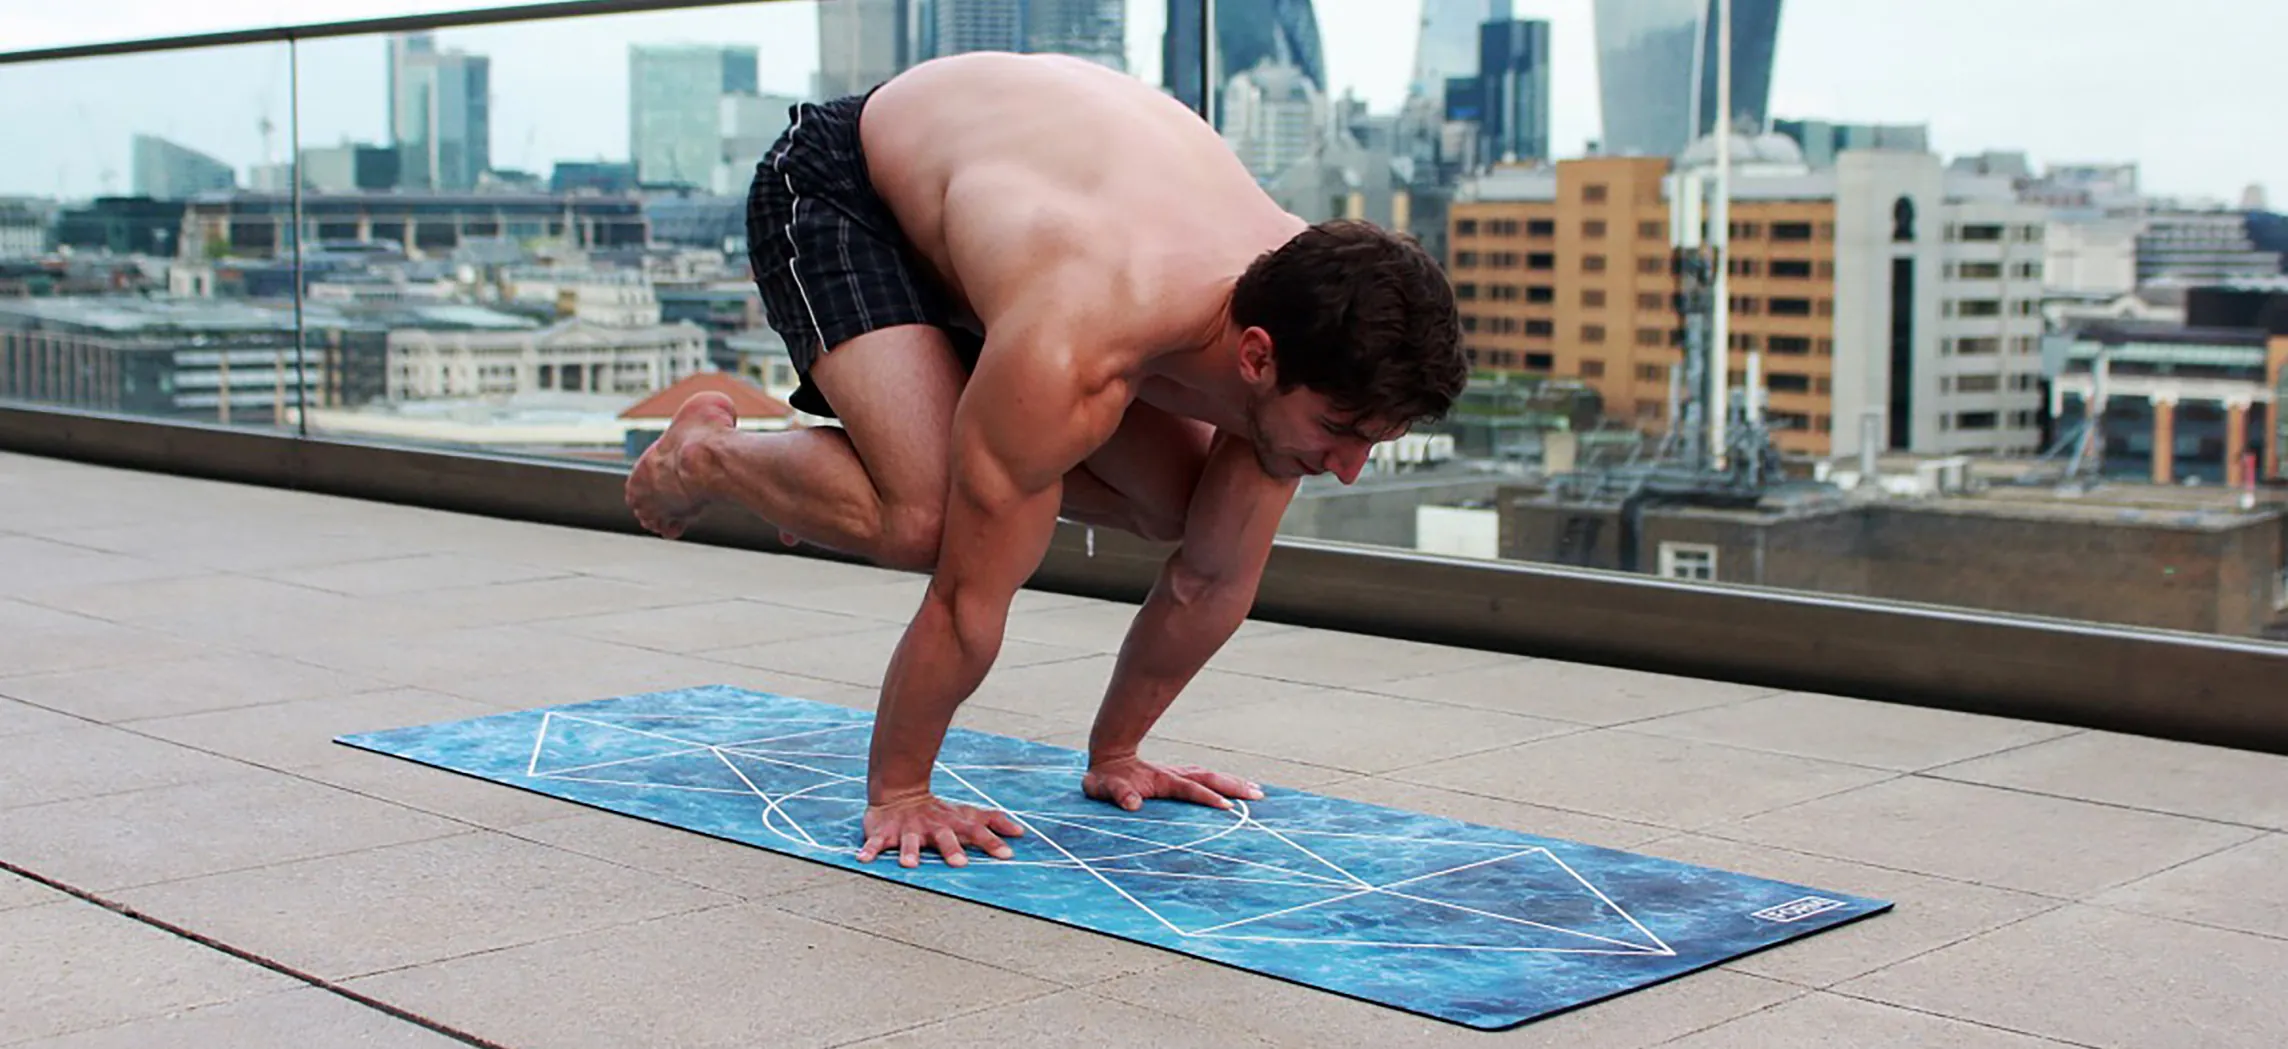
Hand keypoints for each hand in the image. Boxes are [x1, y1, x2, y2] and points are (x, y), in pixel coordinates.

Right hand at [856, 791, 1025, 868]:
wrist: (900, 792)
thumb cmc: (938, 811)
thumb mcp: (966, 814)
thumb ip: (992, 822)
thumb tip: (1020, 832)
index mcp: (952, 823)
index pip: (975, 832)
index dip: (991, 842)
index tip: (1007, 855)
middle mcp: (931, 826)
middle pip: (943, 837)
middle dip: (951, 849)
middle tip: (959, 863)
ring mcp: (907, 829)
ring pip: (908, 841)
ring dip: (909, 851)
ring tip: (909, 864)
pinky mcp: (884, 832)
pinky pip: (876, 842)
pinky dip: (870, 849)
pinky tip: (864, 859)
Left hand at [1083, 754, 1264, 811]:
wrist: (1106, 757)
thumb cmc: (1103, 778)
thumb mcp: (1101, 787)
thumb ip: (1116, 793)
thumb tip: (1132, 804)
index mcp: (1160, 780)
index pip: (1189, 788)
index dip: (1207, 797)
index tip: (1226, 807)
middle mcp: (1173, 775)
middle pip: (1208, 778)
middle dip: (1232, 786)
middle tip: (1257, 796)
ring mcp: (1177, 775)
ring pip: (1210, 777)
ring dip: (1233, 783)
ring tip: (1256, 791)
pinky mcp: (1178, 779)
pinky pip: (1205, 780)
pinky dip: (1223, 783)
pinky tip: (1237, 789)